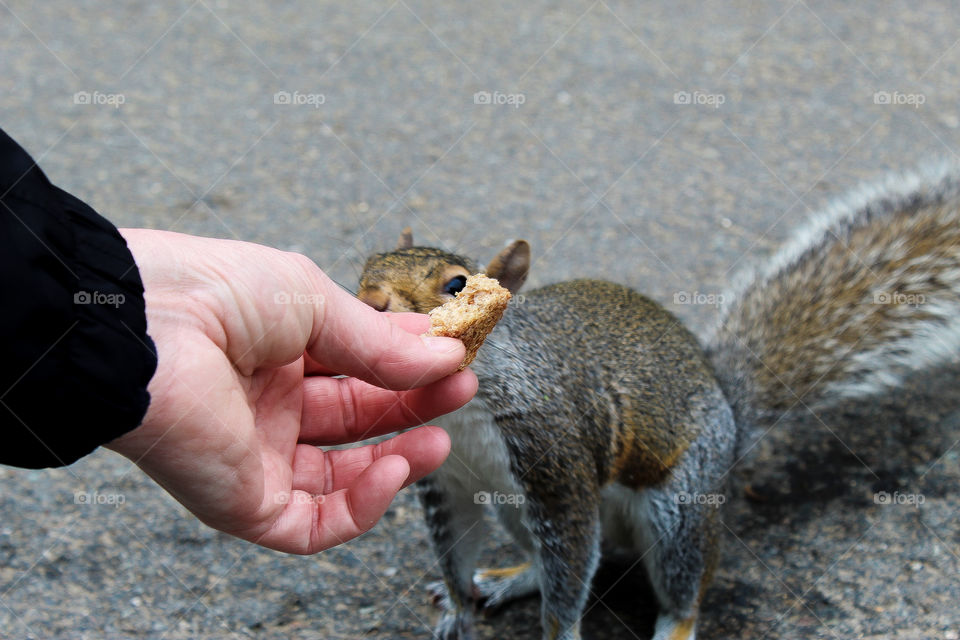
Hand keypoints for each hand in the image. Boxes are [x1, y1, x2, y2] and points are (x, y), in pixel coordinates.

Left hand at [107, 229, 475, 553]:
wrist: (141, 324)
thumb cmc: (211, 292)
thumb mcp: (312, 301)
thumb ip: (379, 342)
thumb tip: (444, 356)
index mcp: (277, 352)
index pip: (358, 367)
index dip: (408, 362)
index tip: (453, 351)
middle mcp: (267, 406)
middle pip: (358, 422)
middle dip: (413, 407)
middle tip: (459, 389)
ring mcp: (256, 456)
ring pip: (341, 480)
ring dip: (398, 461)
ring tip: (439, 438)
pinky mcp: (243, 500)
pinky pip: (312, 523)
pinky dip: (362, 505)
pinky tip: (395, 469)